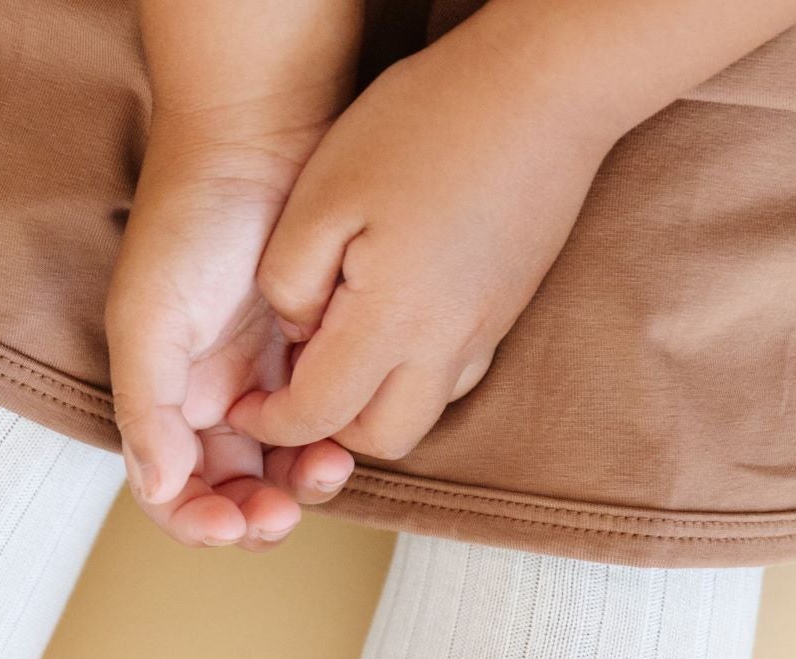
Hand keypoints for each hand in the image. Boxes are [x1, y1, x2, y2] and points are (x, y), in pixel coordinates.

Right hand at [108, 127, 358, 549]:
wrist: (260, 136)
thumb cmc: (190, 221)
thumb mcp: (148, 320)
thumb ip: (147, 410)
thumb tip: (159, 488)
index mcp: (163, 402)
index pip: (172, 493)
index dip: (197, 523)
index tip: (230, 525)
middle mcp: (212, 401)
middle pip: (231, 494)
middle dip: (256, 515)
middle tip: (283, 513)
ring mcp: (267, 382)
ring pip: (284, 468)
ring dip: (301, 487)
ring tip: (326, 471)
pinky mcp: (318, 358)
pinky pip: (328, 423)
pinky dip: (336, 441)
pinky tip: (346, 435)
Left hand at [229, 14, 618, 462]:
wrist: (551, 81)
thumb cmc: (427, 123)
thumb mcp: (322, 193)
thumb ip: (289, 280)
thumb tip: (295, 332)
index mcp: (392, 322)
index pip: (316, 415)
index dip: (270, 422)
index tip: (244, 403)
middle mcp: (446, 344)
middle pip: (379, 440)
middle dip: (328, 430)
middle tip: (296, 384)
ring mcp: (486, 331)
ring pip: (421, 413)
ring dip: (374, 404)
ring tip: (341, 350)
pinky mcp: (507, 309)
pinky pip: (454, 374)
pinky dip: (414, 372)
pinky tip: (394, 322)